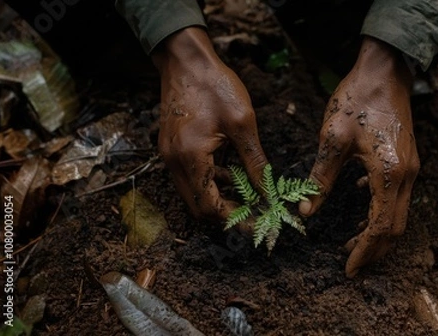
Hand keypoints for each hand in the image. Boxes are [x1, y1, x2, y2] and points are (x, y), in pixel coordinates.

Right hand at [152, 27, 267, 231]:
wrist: (186, 60)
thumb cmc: (215, 86)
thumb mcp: (243, 123)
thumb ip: (255, 162)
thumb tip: (268, 192)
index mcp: (190, 158)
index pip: (209, 207)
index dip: (234, 220)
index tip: (257, 222)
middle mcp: (174, 163)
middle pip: (198, 207)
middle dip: (226, 214)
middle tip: (254, 213)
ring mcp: (169, 157)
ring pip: (194, 194)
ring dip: (219, 198)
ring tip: (249, 195)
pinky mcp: (172, 149)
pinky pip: (191, 178)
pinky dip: (211, 182)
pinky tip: (233, 174)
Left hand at [299, 37, 419, 276]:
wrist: (385, 70)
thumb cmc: (358, 100)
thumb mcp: (334, 139)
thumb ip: (321, 178)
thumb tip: (306, 210)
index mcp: (389, 174)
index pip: (381, 227)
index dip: (365, 251)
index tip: (350, 270)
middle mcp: (406, 176)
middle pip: (395, 227)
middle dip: (374, 250)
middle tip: (352, 265)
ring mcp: (409, 168)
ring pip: (397, 214)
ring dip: (377, 232)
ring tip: (352, 243)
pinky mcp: (405, 159)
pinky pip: (395, 195)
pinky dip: (379, 210)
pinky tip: (360, 204)